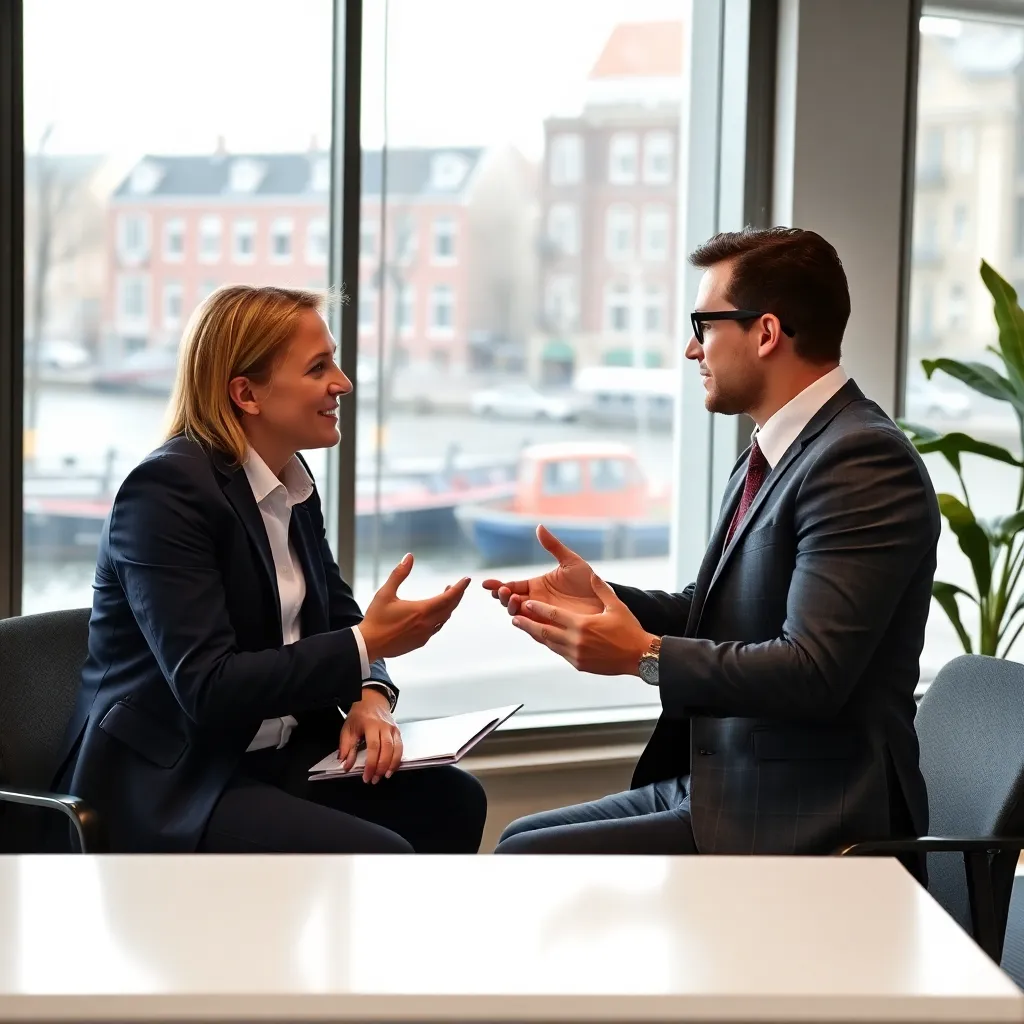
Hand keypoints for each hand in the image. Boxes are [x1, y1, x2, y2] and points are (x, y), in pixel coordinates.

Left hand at [339, 688, 403, 783]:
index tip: (366, 776)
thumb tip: (346, 765)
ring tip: (384, 776)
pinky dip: (397, 759)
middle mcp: (384, 726)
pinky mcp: (397, 731)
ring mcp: (392, 729)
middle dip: (381, 767)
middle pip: (387, 750)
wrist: (372, 700)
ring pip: (396, 749)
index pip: (373, 747)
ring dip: (391, 765)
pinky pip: (400, 747)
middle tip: (374, 779)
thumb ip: (346, 748)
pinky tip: (391, 768)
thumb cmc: (359, 714)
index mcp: (370, 724)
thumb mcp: (348, 728)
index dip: (370, 764)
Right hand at [360, 553, 469, 662]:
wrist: (369, 644)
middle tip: (457, 587)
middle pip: (450, 608)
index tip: (466, 579)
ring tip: (446, 597)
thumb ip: (399, 574)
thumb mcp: (385, 593)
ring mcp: (425, 635)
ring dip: (448, 607)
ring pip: (444, 619)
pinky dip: (440, 618)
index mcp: (421, 610)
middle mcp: (427, 624)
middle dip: (456, 596)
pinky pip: (436, 628)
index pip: (448, 597)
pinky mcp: (420, 642)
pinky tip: (434, 614)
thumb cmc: (376, 618)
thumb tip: (409, 557)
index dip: (459, 588)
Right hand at [482, 525, 603, 619]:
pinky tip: (522, 617)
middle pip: (510, 602)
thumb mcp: (570, 562)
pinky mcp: (551, 628)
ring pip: (519, 615)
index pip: (512, 586)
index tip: (487, 583)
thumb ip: (554, 547)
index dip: (498, 585)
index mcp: (536, 586)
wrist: (605, 601)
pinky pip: (533, 629)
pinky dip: (525, 624)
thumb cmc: (589, 581)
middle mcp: (536, 602)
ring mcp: (542, 615)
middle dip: (502, 597)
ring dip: (512, 608)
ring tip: (514, 599)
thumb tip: (539, 527)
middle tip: (503, 591)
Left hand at [511, 572, 655, 676]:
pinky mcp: (579, 665)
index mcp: (582, 625)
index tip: (526, 604)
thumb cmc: (629, 630)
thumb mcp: (616, 606)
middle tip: (515, 618)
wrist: (640, 656)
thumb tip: (592, 575)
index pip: (553, 615)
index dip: (537, 609)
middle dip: (528, 624)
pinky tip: (546, 640)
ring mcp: (576, 655)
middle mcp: (576, 641)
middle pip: (544, 631)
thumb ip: (601, 589)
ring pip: (550, 644)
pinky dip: (551, 645)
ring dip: (536, 635)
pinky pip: (560, 653)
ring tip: (526, 628)